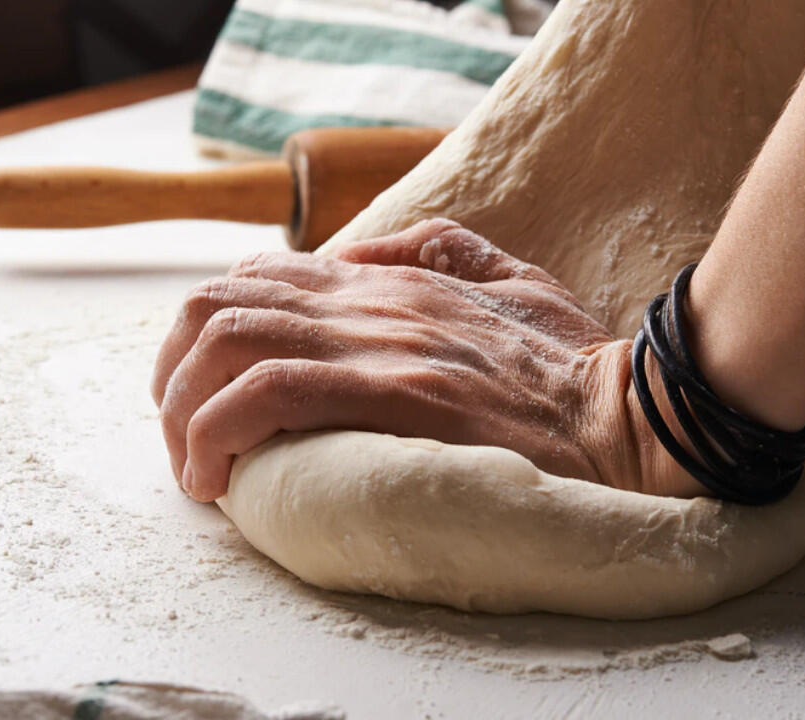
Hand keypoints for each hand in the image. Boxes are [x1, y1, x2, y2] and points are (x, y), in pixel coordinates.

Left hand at [152, 219, 700, 501]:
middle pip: (217, 304)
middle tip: (184, 440)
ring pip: (227, 341)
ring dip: (183, 409)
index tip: (207, 398)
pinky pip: (267, 393)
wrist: (631, 417)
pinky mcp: (394, 393)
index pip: (257, 277)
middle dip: (173, 374)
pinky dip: (217, 433)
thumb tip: (361, 251)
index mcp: (390, 280)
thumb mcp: (512, 278)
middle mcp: (371, 300)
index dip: (207, 335)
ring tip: (194, 470)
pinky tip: (217, 479)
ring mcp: (380, 343)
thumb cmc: (575, 366)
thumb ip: (439, 249)